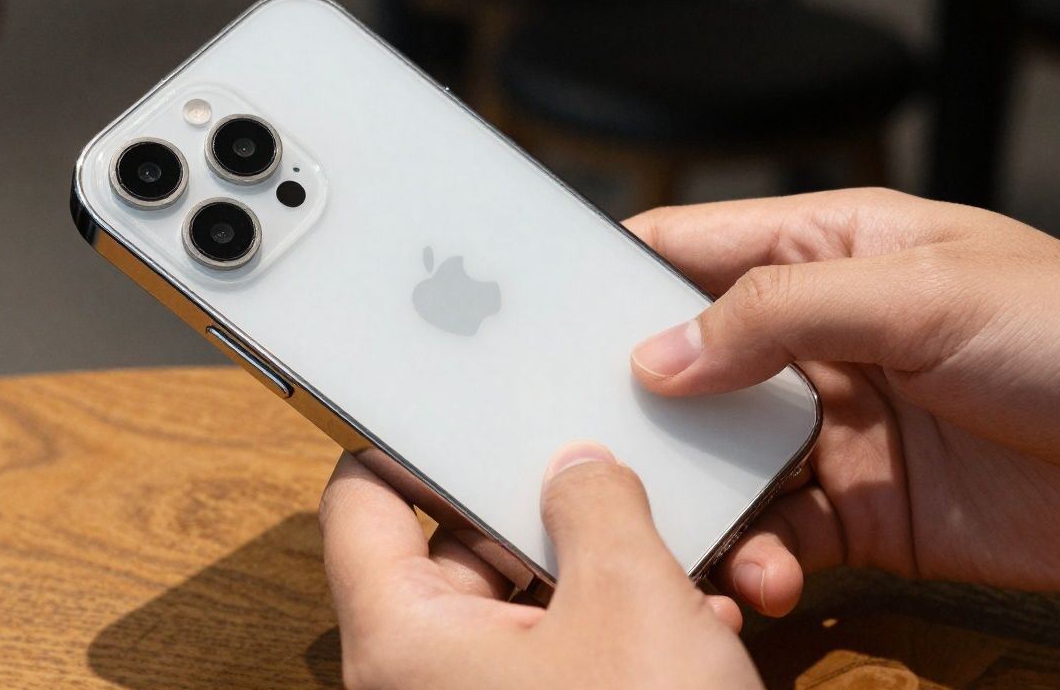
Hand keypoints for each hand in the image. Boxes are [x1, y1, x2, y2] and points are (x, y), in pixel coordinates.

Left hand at [319, 444, 760, 689]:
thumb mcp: (630, 600)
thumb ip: (596, 506)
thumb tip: (577, 469)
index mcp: (401, 634)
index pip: (361, 502)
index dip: (403, 438)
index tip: (452, 398)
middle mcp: (423, 674)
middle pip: (457, 546)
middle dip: (540, 508)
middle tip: (598, 468)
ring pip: (525, 604)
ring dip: (601, 573)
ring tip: (671, 552)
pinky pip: (559, 659)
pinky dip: (618, 632)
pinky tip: (697, 620)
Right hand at [625, 188, 1059, 616]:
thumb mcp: (919, 293)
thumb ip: (775, 312)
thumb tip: (656, 355)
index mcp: (824, 250)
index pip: (688, 249)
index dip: (611, 276)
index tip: (540, 318)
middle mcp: (814, 338)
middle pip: (685, 365)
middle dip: (634, 407)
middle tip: (583, 446)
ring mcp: (831, 429)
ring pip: (718, 463)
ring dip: (691, 500)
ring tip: (676, 532)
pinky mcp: (858, 513)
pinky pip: (774, 535)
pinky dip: (753, 560)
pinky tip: (760, 576)